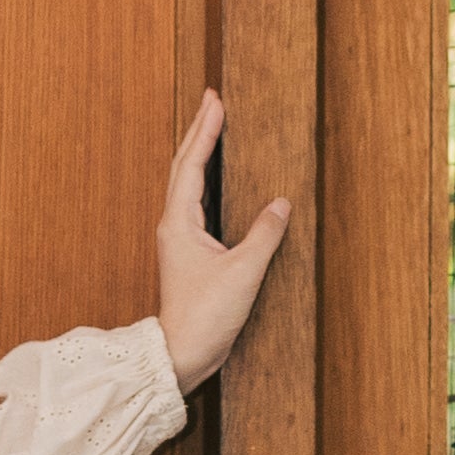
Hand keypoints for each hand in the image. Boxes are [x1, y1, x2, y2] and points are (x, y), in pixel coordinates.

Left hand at [154, 92, 290, 390]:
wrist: (180, 354)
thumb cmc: (204, 317)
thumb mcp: (243, 272)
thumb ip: (264, 234)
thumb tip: (281, 204)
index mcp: (180, 222)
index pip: (192, 164)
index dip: (205, 130)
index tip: (216, 100)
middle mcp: (173, 226)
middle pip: (184, 166)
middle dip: (199, 131)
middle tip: (212, 99)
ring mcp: (178, 240)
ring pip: (186, 184)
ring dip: (199, 153)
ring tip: (212, 127)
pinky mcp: (187, 254)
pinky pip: (194, 204)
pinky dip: (203, 180)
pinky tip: (213, 180)